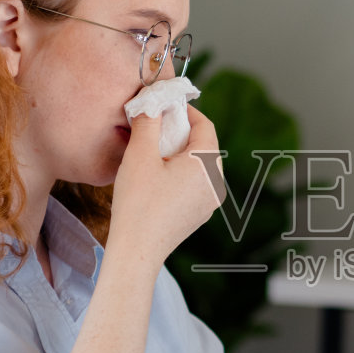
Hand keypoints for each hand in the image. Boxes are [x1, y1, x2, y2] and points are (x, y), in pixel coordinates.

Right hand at [107, 105, 222, 266]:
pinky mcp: (200, 214)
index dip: (184, 111)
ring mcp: (210, 201)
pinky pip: (194, 183)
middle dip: (179, 133)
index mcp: (208, 165)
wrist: (137, 251)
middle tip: (153, 130)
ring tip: (151, 155)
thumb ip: (148, 122)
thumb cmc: (138, 204)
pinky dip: (179, 173)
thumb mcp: (139, 155)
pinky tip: (155, 178)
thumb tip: (151, 102)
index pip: (205, 125)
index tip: (162, 106)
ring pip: (198, 165)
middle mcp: (216, 183)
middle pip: (203, 145)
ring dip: (178, 153)